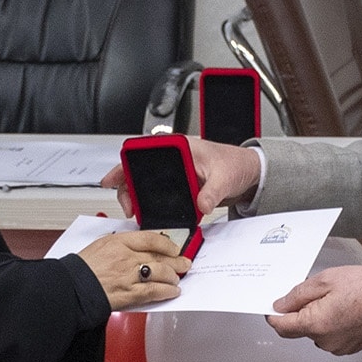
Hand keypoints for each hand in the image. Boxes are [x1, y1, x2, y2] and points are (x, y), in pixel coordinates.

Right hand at [78, 230, 189, 309]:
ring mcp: (129, 275)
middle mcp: (126, 257)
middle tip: (184, 262)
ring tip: (176, 279)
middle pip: (159, 256)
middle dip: (176, 260)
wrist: (70, 288)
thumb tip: (136, 248)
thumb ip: (120, 245)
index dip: (167, 243)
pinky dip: (166, 291)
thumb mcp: (100, 246)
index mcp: (118, 241)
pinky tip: (172, 291)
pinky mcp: (129, 293)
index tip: (173, 247)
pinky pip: (154, 291)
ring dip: (173, 276)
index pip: (150, 238)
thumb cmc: (81, 269)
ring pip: (160, 273)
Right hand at [99, 136, 261, 217]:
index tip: (113, 178)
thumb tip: (201, 204)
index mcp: (178, 147)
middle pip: (138, 170)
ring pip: (145, 184)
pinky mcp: (178, 186)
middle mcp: (172, 159)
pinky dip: (150, 204)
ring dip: (137, 198)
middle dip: (126, 187)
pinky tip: (147, 214)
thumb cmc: (235, 164)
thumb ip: (211, 192)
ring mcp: (174, 173)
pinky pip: (158, 195)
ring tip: (135, 212)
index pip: (142, 151)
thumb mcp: (224, 177)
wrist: (247, 173)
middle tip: (127, 205)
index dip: (124, 164)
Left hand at [267, 264, 361, 355]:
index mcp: (315, 324)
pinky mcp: (349, 347)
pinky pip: (330, 336)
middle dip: (301, 311)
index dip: (274, 314)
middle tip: (317, 292)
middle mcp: (324, 341)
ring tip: (337, 299)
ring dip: (318, 318)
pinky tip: (345, 309)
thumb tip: (280, 305)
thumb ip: (297, 294)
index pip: (281, 326)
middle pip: (299, 329)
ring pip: (315, 332)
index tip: (274, 306)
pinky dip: (332, 324)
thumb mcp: (325, 280)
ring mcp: (337, 347)